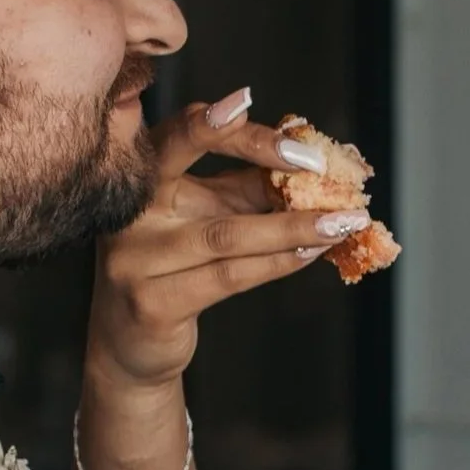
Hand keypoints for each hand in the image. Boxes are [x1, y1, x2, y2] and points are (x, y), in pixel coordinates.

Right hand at [89, 90, 371, 394]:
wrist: (130, 344)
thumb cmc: (174, 267)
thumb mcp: (206, 215)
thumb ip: (246, 187)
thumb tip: (309, 161)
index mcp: (139, 173)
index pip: (182, 130)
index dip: (233, 125)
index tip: (288, 131)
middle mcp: (127, 207)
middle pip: (181, 155)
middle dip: (253, 148)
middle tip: (314, 163)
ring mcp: (133, 256)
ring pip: (225, 232)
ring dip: (293, 226)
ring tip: (342, 222)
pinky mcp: (151, 303)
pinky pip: (228, 276)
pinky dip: (277, 263)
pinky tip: (310, 254)